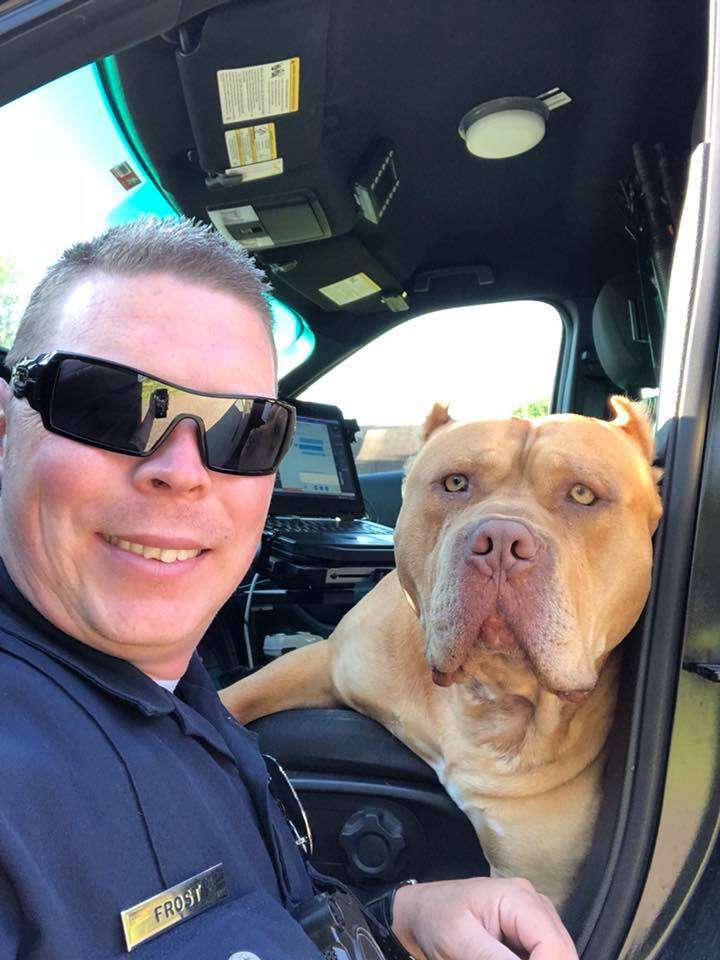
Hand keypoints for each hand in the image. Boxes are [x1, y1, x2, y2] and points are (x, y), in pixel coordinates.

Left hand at [391, 877, 577, 959]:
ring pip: (556, 954)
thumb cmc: (435, 920)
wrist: (421, 913)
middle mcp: (535, 904)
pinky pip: (542, 954)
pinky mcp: (530, 934)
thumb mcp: (460, 943)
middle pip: (562, 952)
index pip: (554, 945)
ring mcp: (535, 918)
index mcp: (518, 898)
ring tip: (490, 958)